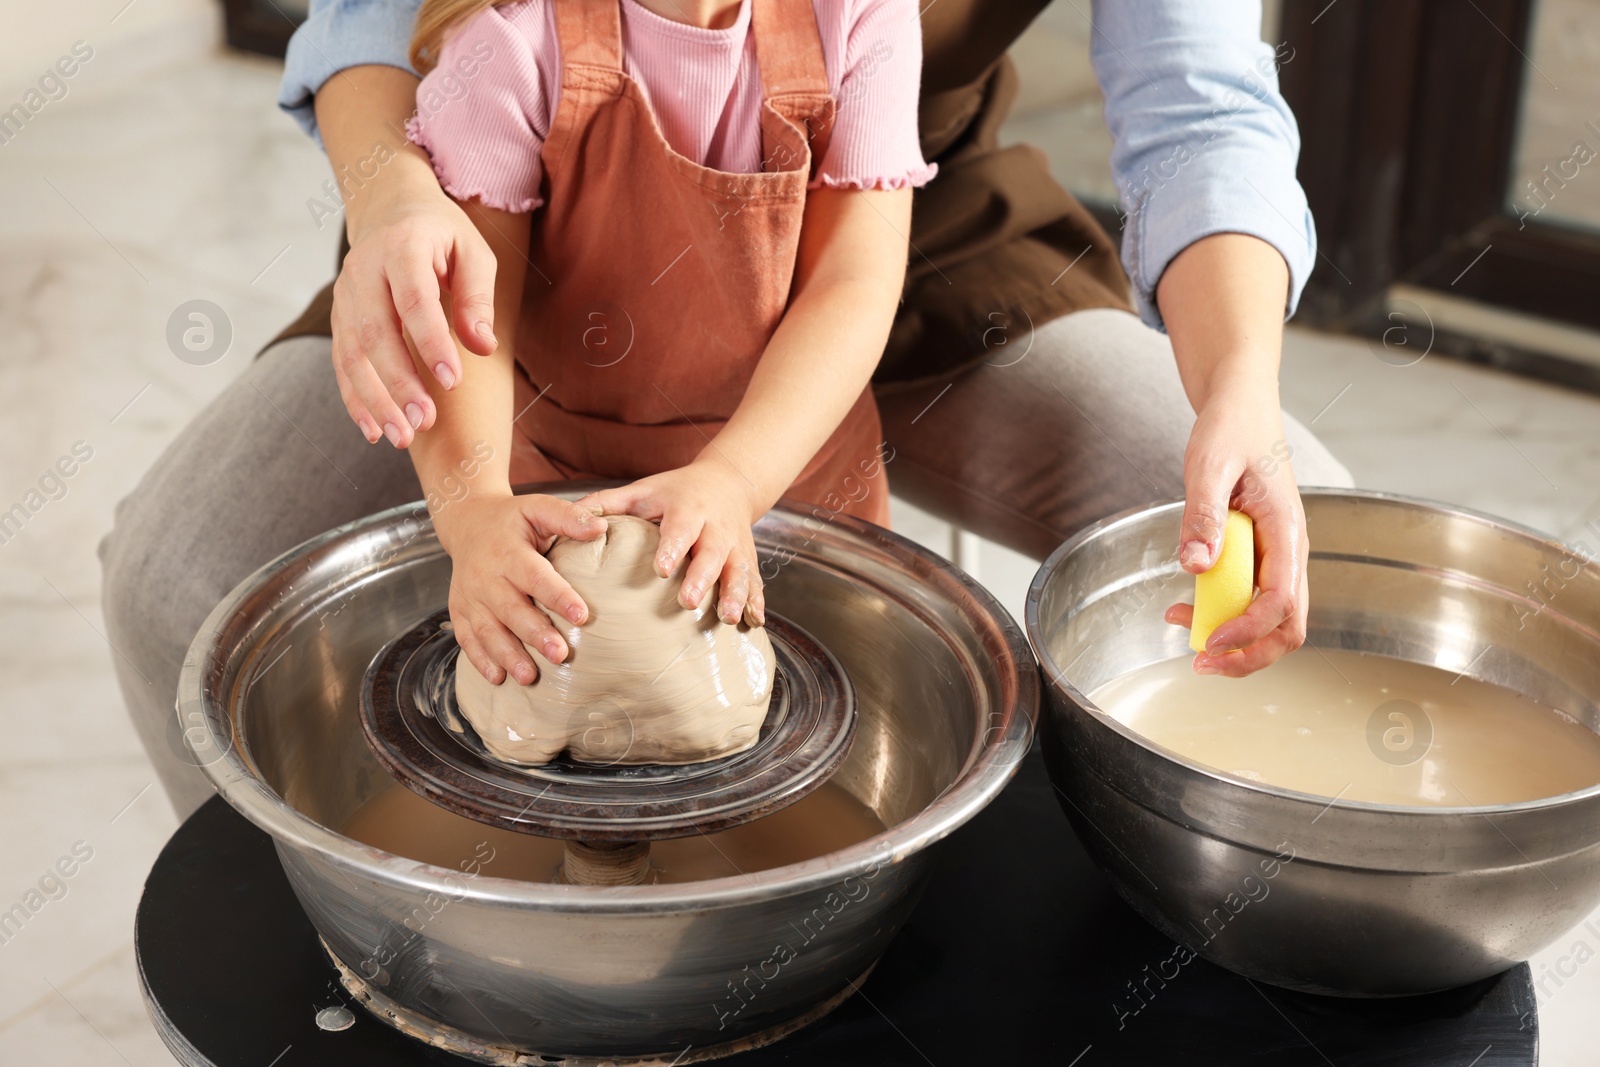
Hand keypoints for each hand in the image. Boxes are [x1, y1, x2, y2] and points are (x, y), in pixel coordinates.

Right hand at [330, 166, 498, 448]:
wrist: (390, 211)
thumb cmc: (442, 236)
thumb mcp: (474, 252)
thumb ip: (478, 296)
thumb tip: (482, 345)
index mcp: (401, 247)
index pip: (413, 300)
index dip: (430, 341)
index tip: (452, 380)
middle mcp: (363, 271)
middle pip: (375, 333)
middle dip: (398, 382)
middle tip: (425, 421)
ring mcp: (345, 296)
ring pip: (351, 354)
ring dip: (375, 399)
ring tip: (402, 436)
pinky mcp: (339, 318)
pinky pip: (341, 363)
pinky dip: (355, 399)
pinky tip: (374, 431)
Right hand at [434, 493, 605, 684]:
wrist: (467, 523)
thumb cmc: (512, 520)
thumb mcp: (537, 508)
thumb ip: (568, 517)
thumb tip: (601, 527)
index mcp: (507, 551)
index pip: (535, 577)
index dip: (558, 596)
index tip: (582, 615)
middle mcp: (485, 576)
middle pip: (511, 610)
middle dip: (535, 634)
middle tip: (560, 655)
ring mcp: (470, 596)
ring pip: (488, 630)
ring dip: (508, 655)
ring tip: (529, 676)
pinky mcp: (459, 611)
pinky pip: (467, 639)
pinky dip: (480, 660)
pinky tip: (498, 678)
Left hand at [578, 461, 765, 626]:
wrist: (729, 482)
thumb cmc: (675, 492)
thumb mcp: (642, 489)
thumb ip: (607, 503)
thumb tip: (568, 517)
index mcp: (688, 508)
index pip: (680, 528)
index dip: (672, 548)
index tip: (661, 571)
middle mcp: (715, 527)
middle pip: (712, 553)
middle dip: (703, 578)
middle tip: (688, 603)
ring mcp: (736, 545)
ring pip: (739, 570)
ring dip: (736, 594)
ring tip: (728, 619)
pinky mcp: (748, 560)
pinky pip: (755, 582)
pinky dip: (756, 602)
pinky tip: (753, 624)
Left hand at [1163, 383, 1307, 676]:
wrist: (1240, 406)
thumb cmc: (1231, 428)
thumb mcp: (1209, 465)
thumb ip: (1204, 514)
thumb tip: (1196, 566)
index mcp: (1287, 531)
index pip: (1281, 602)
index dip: (1247, 631)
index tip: (1208, 642)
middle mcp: (1289, 550)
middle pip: (1288, 626)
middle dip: (1249, 654)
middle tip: (1201, 663)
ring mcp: (1275, 555)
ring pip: (1269, 619)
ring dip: (1232, 636)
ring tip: (1180, 626)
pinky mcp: (1257, 555)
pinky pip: (1247, 597)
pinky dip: (1220, 611)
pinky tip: (1182, 603)